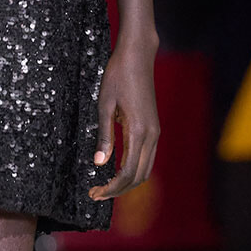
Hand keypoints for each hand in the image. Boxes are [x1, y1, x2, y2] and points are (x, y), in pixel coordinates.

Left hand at [89, 36, 159, 201]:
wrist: (138, 56)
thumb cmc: (118, 76)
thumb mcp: (104, 105)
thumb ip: (104, 136)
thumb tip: (99, 163)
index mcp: (139, 132)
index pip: (127, 173)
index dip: (112, 188)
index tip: (95, 193)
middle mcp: (151, 135)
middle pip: (139, 176)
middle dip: (118, 190)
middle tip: (96, 194)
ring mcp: (155, 132)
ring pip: (145, 169)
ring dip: (127, 182)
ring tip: (105, 186)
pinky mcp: (154, 128)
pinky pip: (147, 158)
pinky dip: (134, 170)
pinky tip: (116, 169)